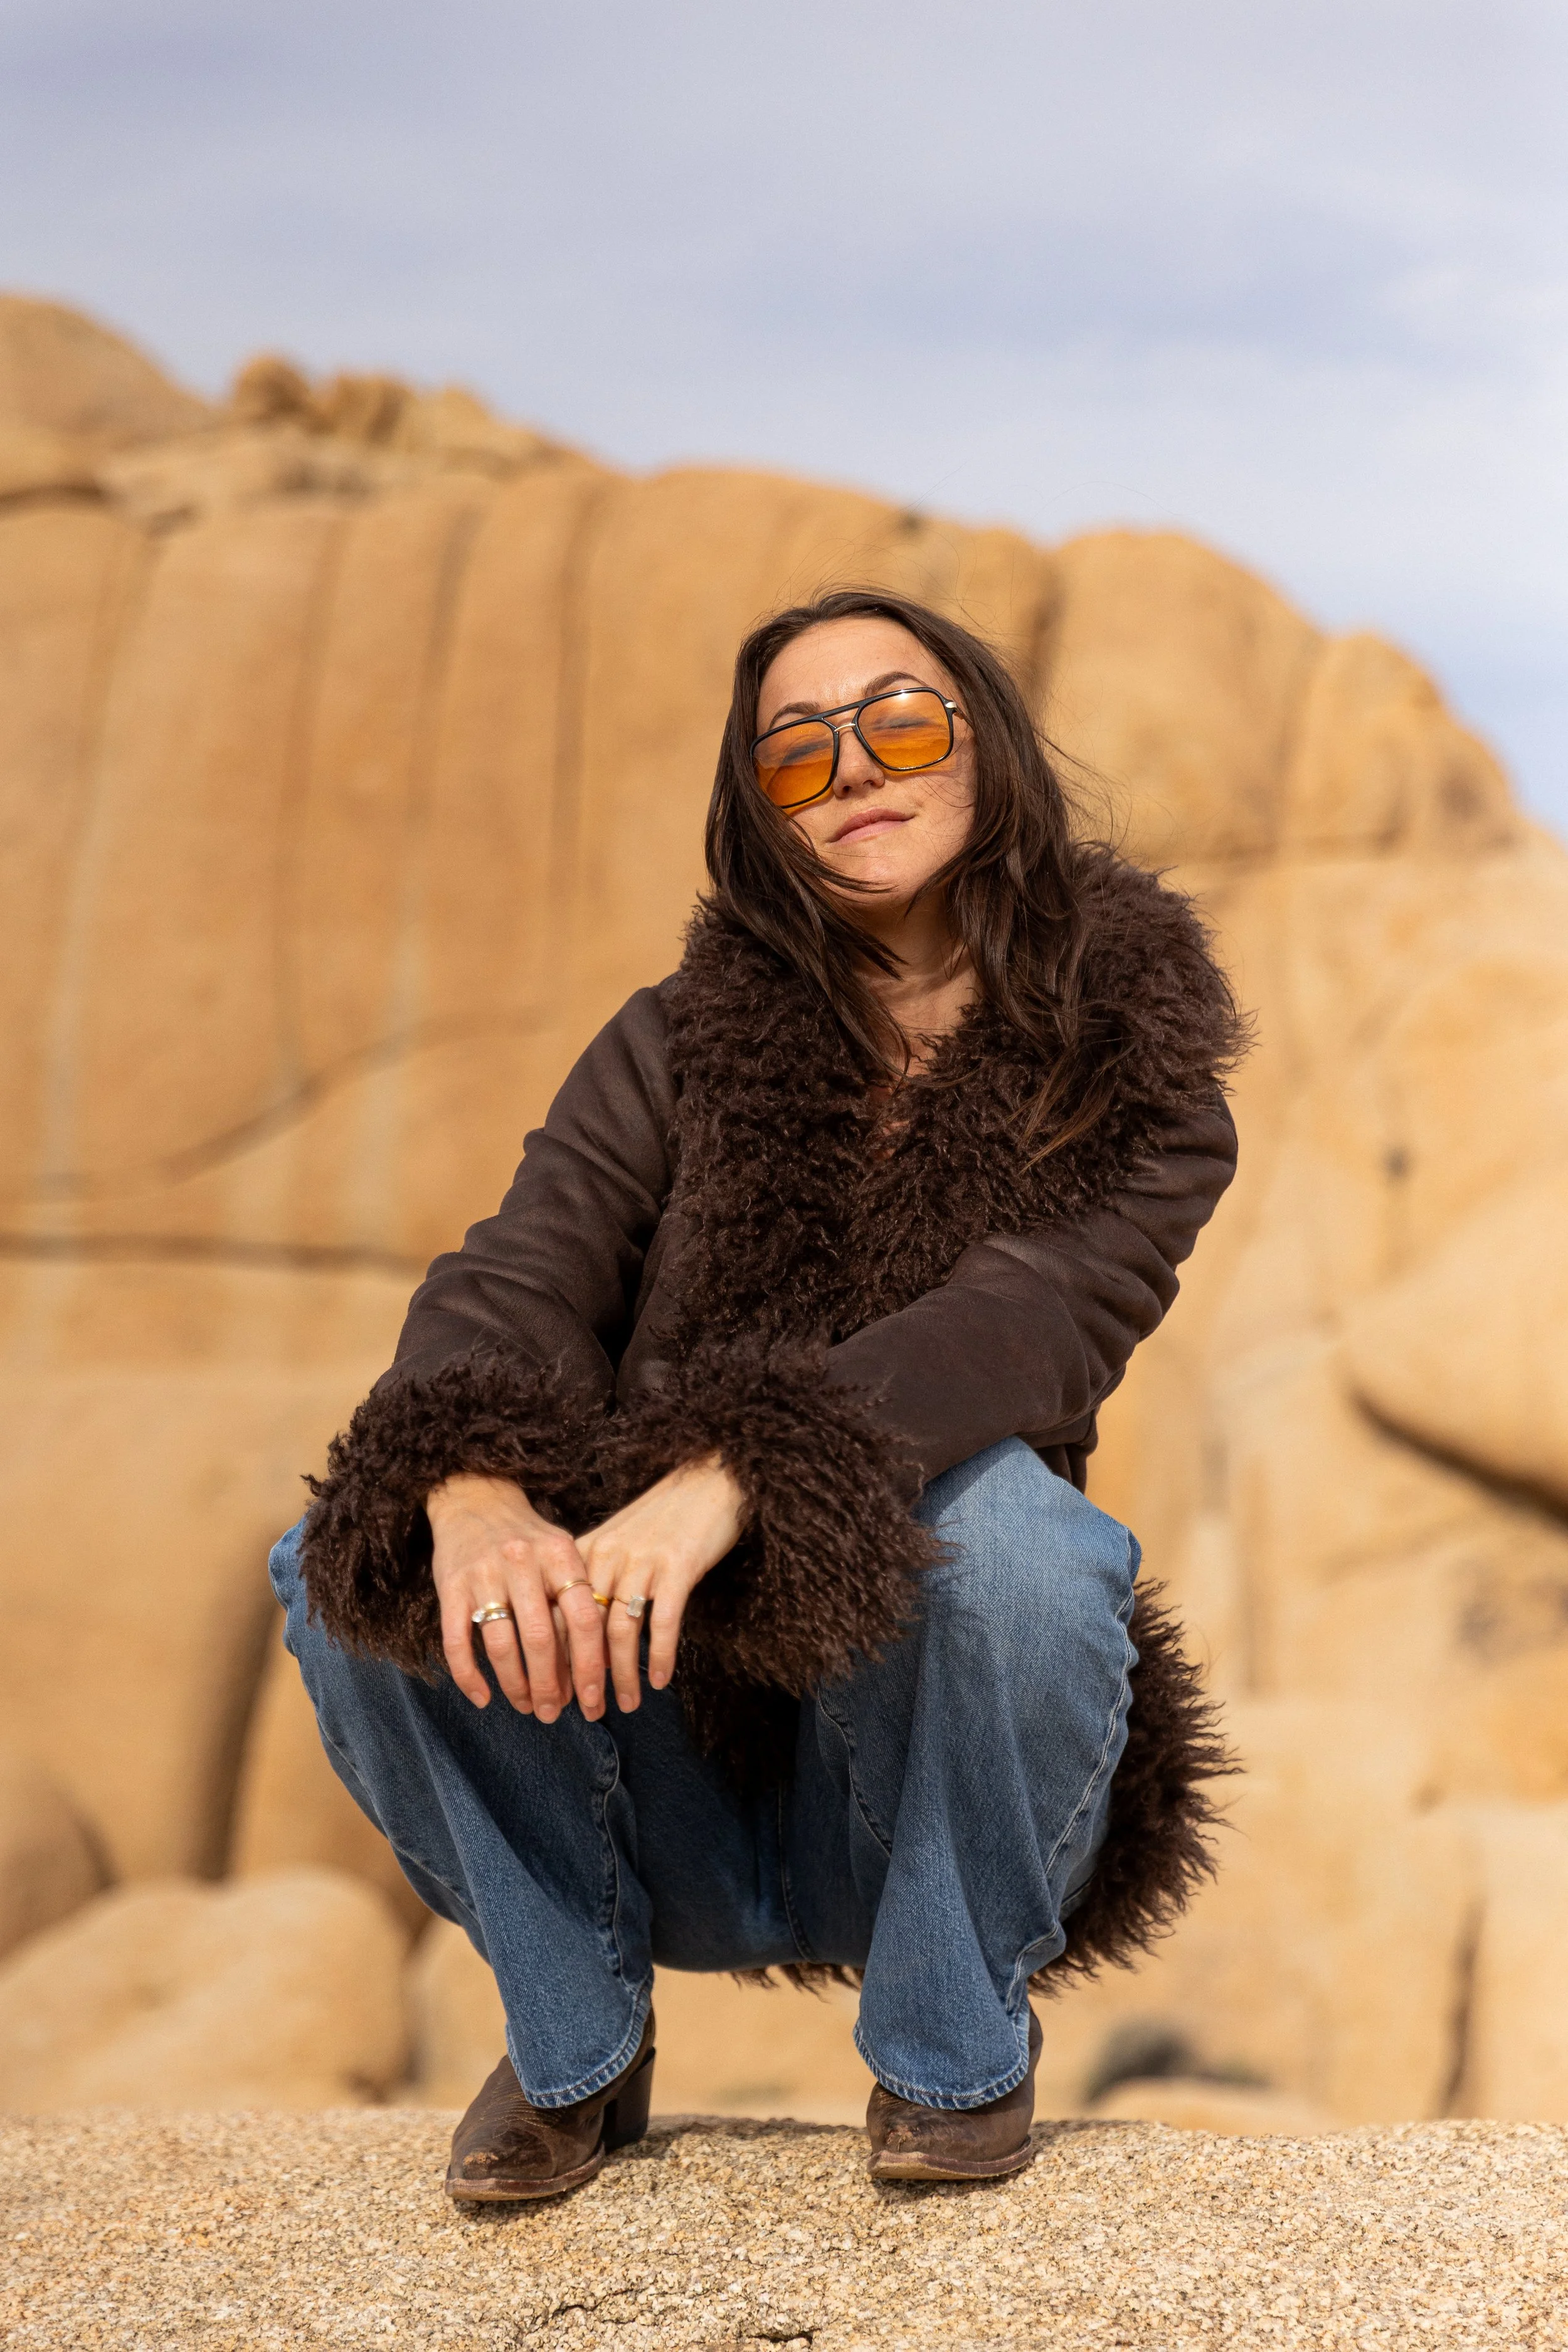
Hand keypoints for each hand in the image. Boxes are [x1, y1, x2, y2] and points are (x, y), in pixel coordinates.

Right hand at [427, 1473, 610, 1722]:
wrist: (474, 1499)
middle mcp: (522, 1561)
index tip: (593, 1701)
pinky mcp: (451, 1587)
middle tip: (554, 1712)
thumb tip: (594, 1667)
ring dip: (515, 1685)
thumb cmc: (528, 1538)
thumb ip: (577, 1600)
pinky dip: (469, 1676)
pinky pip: (458, 1642)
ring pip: (501, 1645)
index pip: (582, 1618)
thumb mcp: (561, 1553)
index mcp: (559, 1554)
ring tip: (526, 1706)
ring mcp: (484, 1574)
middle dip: (550, 1685)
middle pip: (540, 1639)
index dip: (589, 1665)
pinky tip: (483, 1698)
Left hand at [576, 1455, 745, 1712]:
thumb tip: (587, 1646)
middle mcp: (607, 1555)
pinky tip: (662, 1680)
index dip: (555, 1659)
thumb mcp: (619, 1544)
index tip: (556, 1694)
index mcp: (585, 1552)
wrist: (710, 1479)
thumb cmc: (664, 1518)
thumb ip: (599, 1585)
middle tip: (587, 1712)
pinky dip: (661, 1654)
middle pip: (584, 1628)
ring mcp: (642, 1560)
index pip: (558, 1614)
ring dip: (623, 1674)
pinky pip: (664, 1621)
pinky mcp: (678, 1565)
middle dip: (584, 1677)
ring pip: (622, 1631)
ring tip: (627, 1704)